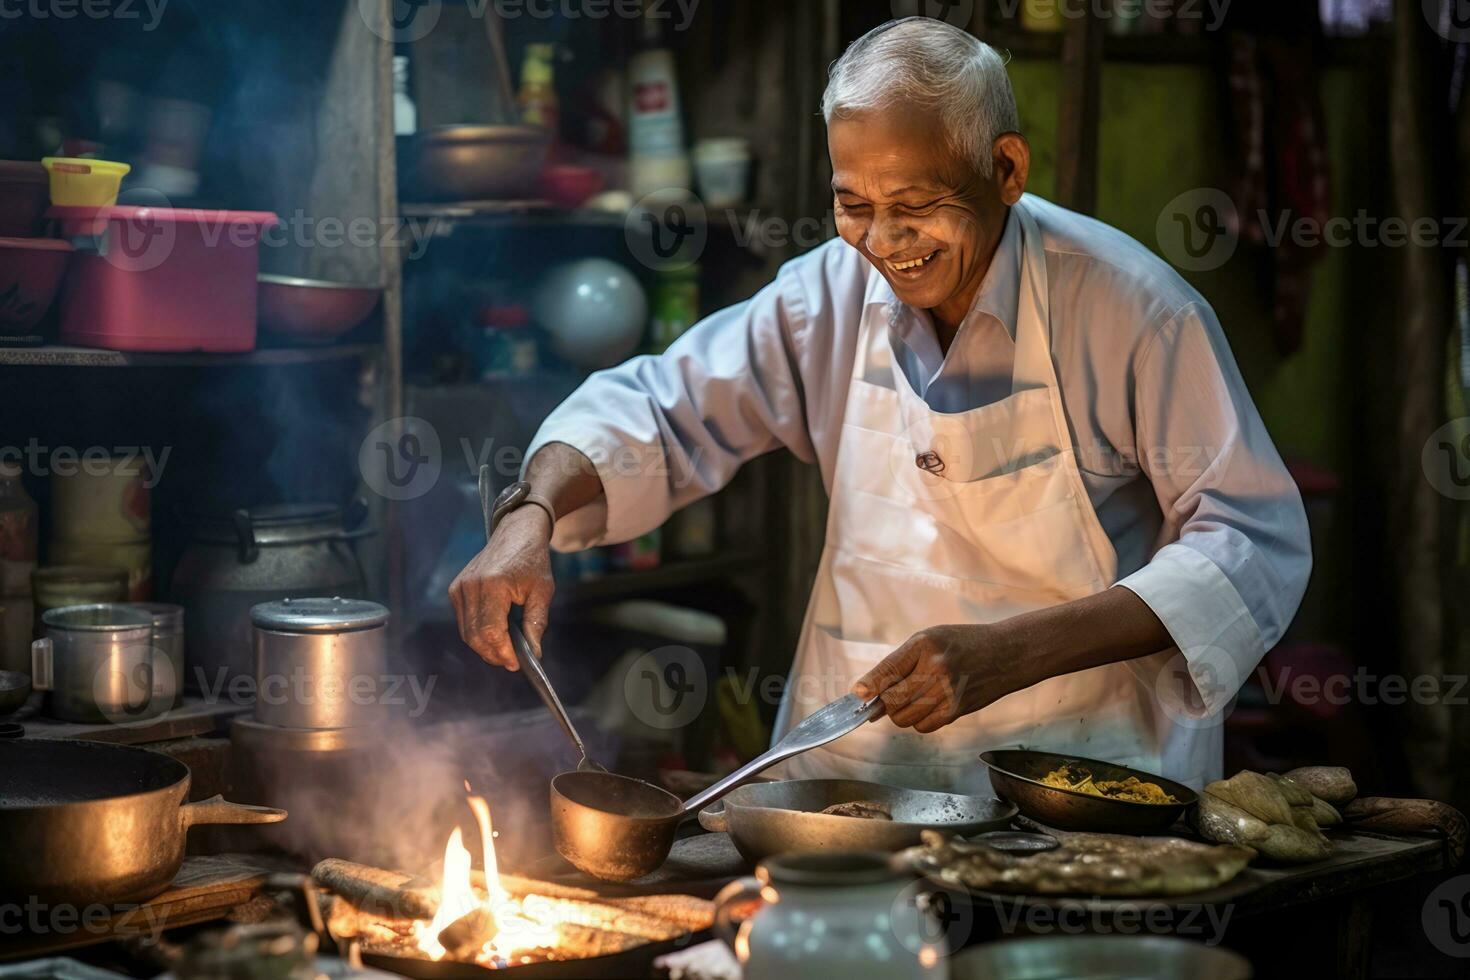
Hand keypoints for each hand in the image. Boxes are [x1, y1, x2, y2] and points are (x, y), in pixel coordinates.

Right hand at [448, 506, 554, 669]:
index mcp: (493, 584)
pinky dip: (477, 634)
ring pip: (467, 632)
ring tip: (505, 652)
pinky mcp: (456, 588)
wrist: (516, 532)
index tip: (516, 664)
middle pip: (475, 636)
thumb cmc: (533, 560)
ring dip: (485, 647)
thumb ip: (536, 623)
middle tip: (512, 662)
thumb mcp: (543, 591)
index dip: (502, 652)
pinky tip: (495, 636)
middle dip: (493, 654)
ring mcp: (460, 587)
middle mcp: (471, 586)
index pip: (491, 631)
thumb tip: (533, 653)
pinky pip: (463, 622)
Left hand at [851, 624, 1029, 733]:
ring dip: (901, 713)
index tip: (857, 695)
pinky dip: (918, 720)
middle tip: (890, 695)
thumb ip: (897, 663)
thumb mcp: (928, 639)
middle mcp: (936, 669)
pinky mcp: (956, 710)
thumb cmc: (962, 644)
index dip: (868, 686)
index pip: (887, 670)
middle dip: (884, 702)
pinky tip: (928, 705)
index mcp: (925, 645)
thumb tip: (866, 693)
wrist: (1004, 654)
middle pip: (892, 701)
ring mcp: (948, 692)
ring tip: (913, 697)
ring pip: (904, 718)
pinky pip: (922, 727)